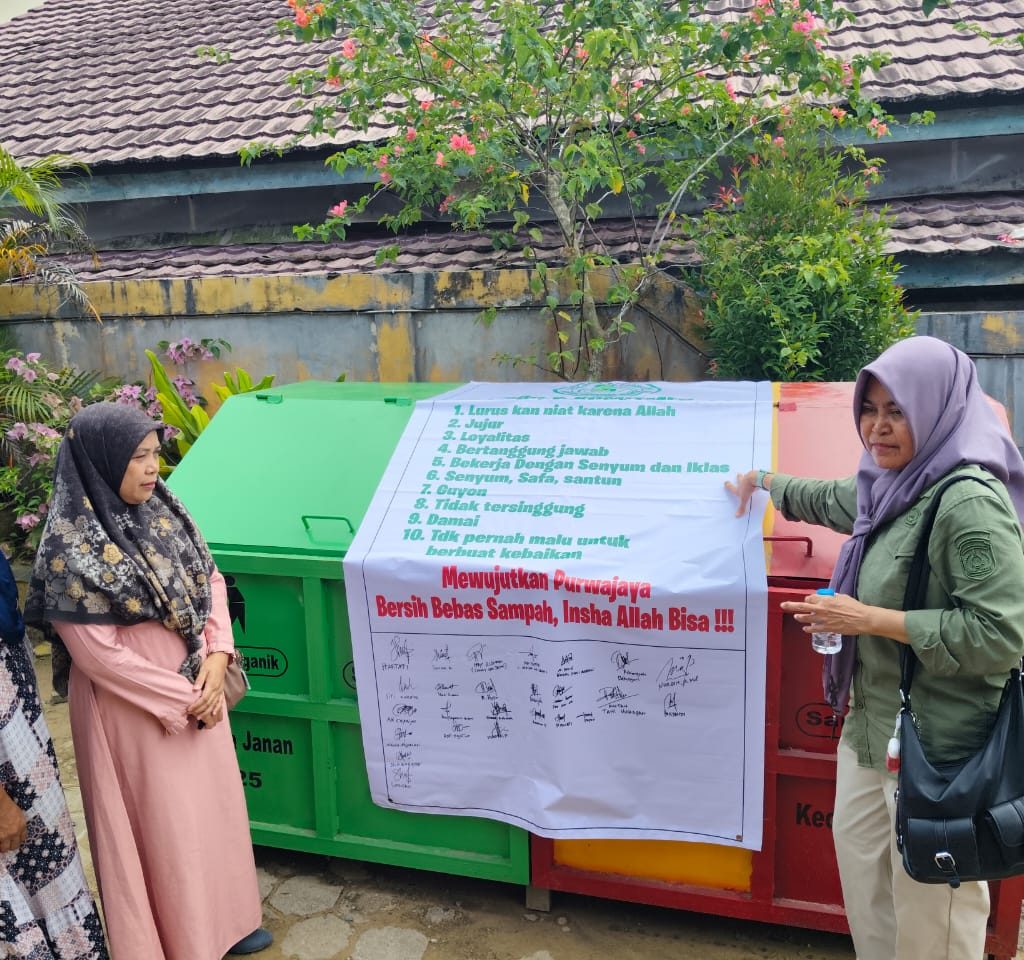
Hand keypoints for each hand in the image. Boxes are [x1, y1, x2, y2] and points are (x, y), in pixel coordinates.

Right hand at [0, 787, 26, 852]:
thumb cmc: (7, 805)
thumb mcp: (17, 814)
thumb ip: (17, 823)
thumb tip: (15, 829)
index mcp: (21, 825)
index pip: (23, 838)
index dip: (18, 839)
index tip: (15, 839)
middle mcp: (14, 833)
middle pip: (14, 846)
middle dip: (10, 845)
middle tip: (6, 843)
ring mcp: (4, 836)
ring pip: (4, 848)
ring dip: (2, 846)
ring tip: (1, 842)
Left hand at [189, 651, 228, 729]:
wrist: (221, 659)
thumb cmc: (210, 664)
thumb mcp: (203, 670)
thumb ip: (200, 680)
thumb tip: (194, 690)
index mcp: (212, 685)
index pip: (204, 699)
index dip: (196, 705)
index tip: (189, 709)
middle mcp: (217, 690)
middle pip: (208, 704)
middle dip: (200, 710)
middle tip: (192, 714)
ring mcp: (220, 691)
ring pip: (214, 705)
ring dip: (207, 712)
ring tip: (200, 718)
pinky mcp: (221, 691)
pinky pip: (220, 702)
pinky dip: (217, 709)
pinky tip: (214, 714)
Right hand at [724, 470, 760, 517]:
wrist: (755, 479)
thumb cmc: (748, 489)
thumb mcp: (744, 500)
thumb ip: (741, 507)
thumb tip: (737, 516)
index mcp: (738, 488)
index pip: (732, 487)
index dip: (728, 485)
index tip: (726, 482)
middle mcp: (742, 482)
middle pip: (740, 479)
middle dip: (739, 477)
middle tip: (738, 474)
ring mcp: (749, 477)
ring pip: (747, 476)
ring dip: (747, 476)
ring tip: (748, 475)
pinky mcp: (755, 475)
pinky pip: (755, 475)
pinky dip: (755, 476)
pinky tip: (758, 477)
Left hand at [780, 591, 906, 642]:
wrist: (862, 619)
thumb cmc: (854, 606)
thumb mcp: (842, 597)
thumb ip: (831, 597)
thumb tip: (826, 596)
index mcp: (825, 599)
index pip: (810, 598)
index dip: (809, 599)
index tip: (809, 601)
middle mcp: (821, 609)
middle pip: (802, 606)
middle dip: (791, 605)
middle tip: (783, 605)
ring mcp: (823, 619)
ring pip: (806, 618)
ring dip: (800, 617)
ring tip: (796, 617)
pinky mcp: (827, 628)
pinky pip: (814, 629)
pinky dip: (808, 629)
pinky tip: (805, 628)